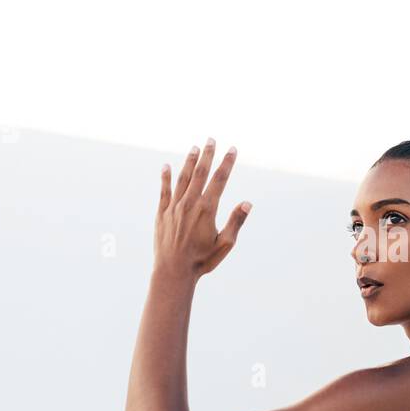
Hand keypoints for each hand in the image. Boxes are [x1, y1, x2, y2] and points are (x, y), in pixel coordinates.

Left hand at [153, 138, 250, 279]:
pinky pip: (164, 191)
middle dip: (207, 155)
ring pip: (182, 178)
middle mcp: (189, 203)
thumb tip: (248, 203)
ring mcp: (174, 207)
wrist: (173, 271)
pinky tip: (167, 166)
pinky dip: (166, 177)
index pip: (219, 180)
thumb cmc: (202, 260)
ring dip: (189, 162)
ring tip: (194, 148)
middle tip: (211, 139)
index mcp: (207, 209)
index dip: (227, 163)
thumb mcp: (225, 244)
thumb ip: (236, 222)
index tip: (232, 149)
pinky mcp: (161, 214)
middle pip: (200, 173)